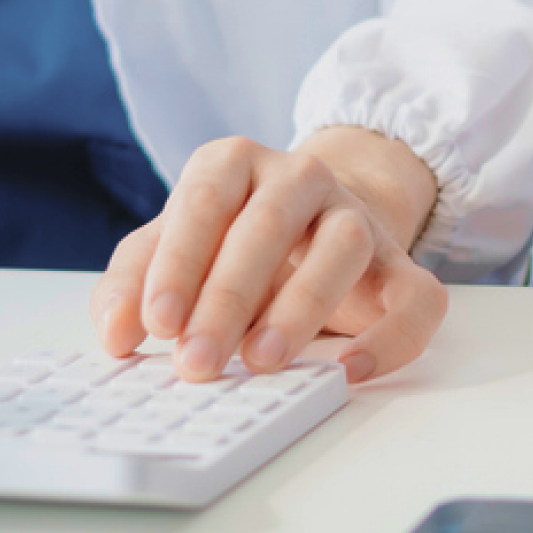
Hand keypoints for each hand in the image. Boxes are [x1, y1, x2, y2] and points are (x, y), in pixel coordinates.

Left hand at [93, 128, 445, 383]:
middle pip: (268, 225)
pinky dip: (391, 337)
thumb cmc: (230, 244)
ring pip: (344, 245)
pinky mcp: (401, 264)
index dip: (179, 264)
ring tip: (263, 361)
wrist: (314, 229)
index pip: (204, 202)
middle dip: (227, 298)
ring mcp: (356, 216)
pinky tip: (351, 369)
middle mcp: (300, 176)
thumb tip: (116, 333)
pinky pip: (415, 297)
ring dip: (301, 307)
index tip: (156, 325)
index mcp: (234, 164)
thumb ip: (134, 284)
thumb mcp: (172, 252)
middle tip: (197, 361)